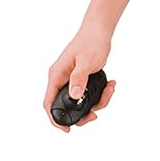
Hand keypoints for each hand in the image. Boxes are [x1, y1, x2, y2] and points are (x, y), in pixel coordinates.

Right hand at [44, 18, 115, 132]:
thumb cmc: (90, 42)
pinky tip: (110, 84)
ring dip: (97, 102)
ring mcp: (71, 80)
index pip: (49, 103)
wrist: (100, 30)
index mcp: (56, 76)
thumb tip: (74, 96)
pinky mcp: (81, 79)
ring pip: (80, 102)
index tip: (67, 129)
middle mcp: (61, 79)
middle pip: (66, 106)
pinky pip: (88, 94)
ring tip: (110, 91)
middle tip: (95, 115)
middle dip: (82, 114)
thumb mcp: (86, 62)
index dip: (55, 119)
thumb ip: (79, 79)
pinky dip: (101, 93)